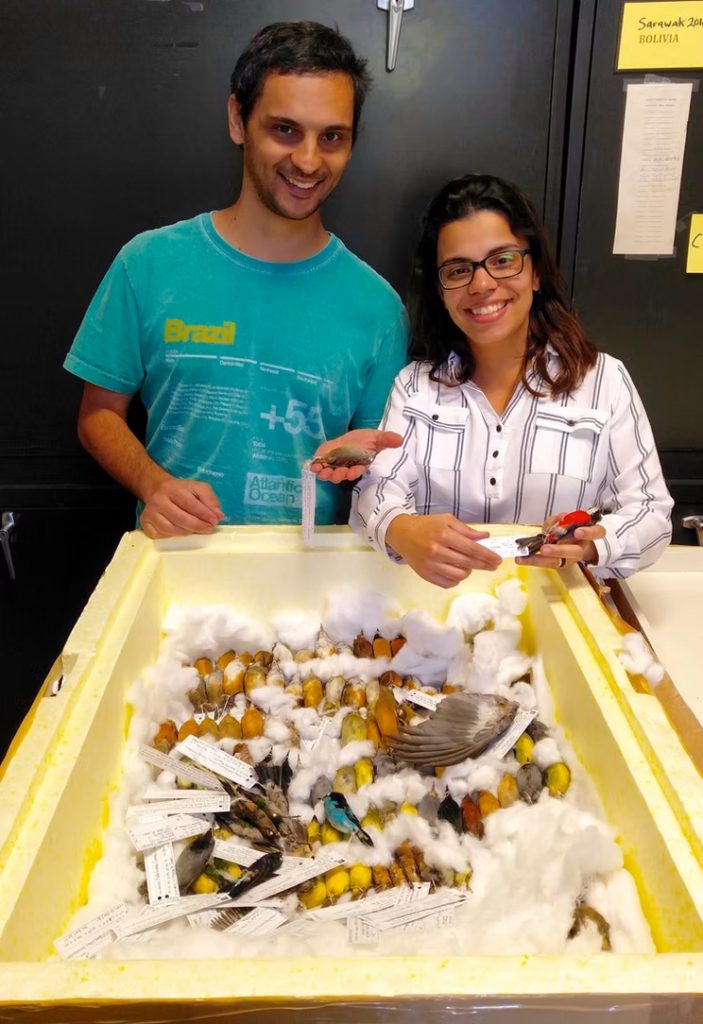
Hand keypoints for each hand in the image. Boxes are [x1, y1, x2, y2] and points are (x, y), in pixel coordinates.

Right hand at [140, 477, 223, 538]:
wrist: (157, 489)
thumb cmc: (181, 491)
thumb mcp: (198, 488)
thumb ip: (210, 499)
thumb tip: (218, 515)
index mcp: (173, 489)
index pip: (190, 504)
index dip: (204, 514)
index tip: (215, 521)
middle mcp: (159, 500)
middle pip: (181, 519)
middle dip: (198, 526)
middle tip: (208, 529)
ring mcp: (150, 512)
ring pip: (171, 530)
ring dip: (187, 532)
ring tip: (196, 530)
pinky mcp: (145, 523)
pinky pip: (161, 535)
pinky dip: (173, 536)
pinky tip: (180, 531)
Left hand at [310, 429, 402, 483]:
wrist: (352, 439)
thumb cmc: (365, 440)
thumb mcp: (376, 437)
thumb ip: (386, 439)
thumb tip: (400, 439)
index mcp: (360, 463)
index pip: (358, 470)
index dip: (355, 472)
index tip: (352, 473)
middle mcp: (347, 467)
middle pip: (343, 474)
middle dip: (339, 475)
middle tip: (336, 475)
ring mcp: (335, 465)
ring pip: (330, 473)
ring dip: (326, 474)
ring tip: (322, 472)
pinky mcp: (325, 461)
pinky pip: (320, 466)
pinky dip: (316, 467)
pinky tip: (313, 466)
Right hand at [386, 514, 502, 588]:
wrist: (402, 534)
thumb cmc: (426, 525)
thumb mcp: (446, 520)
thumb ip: (466, 529)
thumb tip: (484, 537)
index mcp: (444, 534)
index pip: (472, 549)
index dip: (487, 555)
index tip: (497, 559)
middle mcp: (437, 551)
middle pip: (468, 562)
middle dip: (484, 564)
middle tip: (493, 565)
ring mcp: (431, 564)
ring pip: (459, 575)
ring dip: (468, 571)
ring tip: (468, 564)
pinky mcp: (426, 575)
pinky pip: (448, 583)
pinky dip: (456, 579)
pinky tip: (456, 571)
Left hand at [516, 514, 605, 570]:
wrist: (577, 542)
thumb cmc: (574, 527)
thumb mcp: (570, 519)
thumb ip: (563, 518)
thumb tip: (560, 518)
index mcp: (589, 534)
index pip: (596, 532)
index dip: (588, 533)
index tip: (578, 532)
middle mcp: (581, 548)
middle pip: (574, 552)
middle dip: (559, 550)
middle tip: (545, 549)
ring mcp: (569, 559)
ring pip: (558, 562)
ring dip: (540, 560)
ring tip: (525, 557)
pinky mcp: (560, 564)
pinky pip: (547, 564)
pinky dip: (534, 560)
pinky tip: (521, 558)